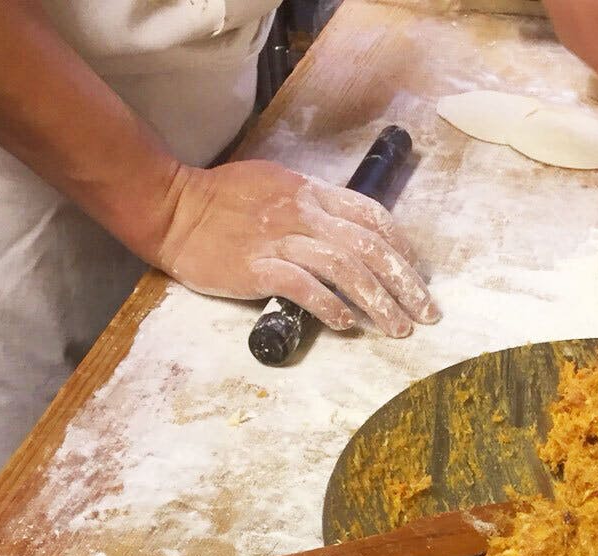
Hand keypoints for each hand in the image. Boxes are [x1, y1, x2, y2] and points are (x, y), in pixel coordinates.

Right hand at [153, 161, 439, 336]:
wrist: (172, 207)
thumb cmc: (223, 199)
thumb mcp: (279, 187)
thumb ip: (316, 207)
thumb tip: (349, 233)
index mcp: (313, 193)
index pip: (373, 217)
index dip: (401, 247)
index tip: (416, 274)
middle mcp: (304, 213)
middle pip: (369, 248)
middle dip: (405, 284)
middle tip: (425, 313)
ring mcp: (280, 239)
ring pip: (345, 270)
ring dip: (377, 302)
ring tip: (397, 327)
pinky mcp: (257, 266)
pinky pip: (303, 287)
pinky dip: (329, 306)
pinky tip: (346, 325)